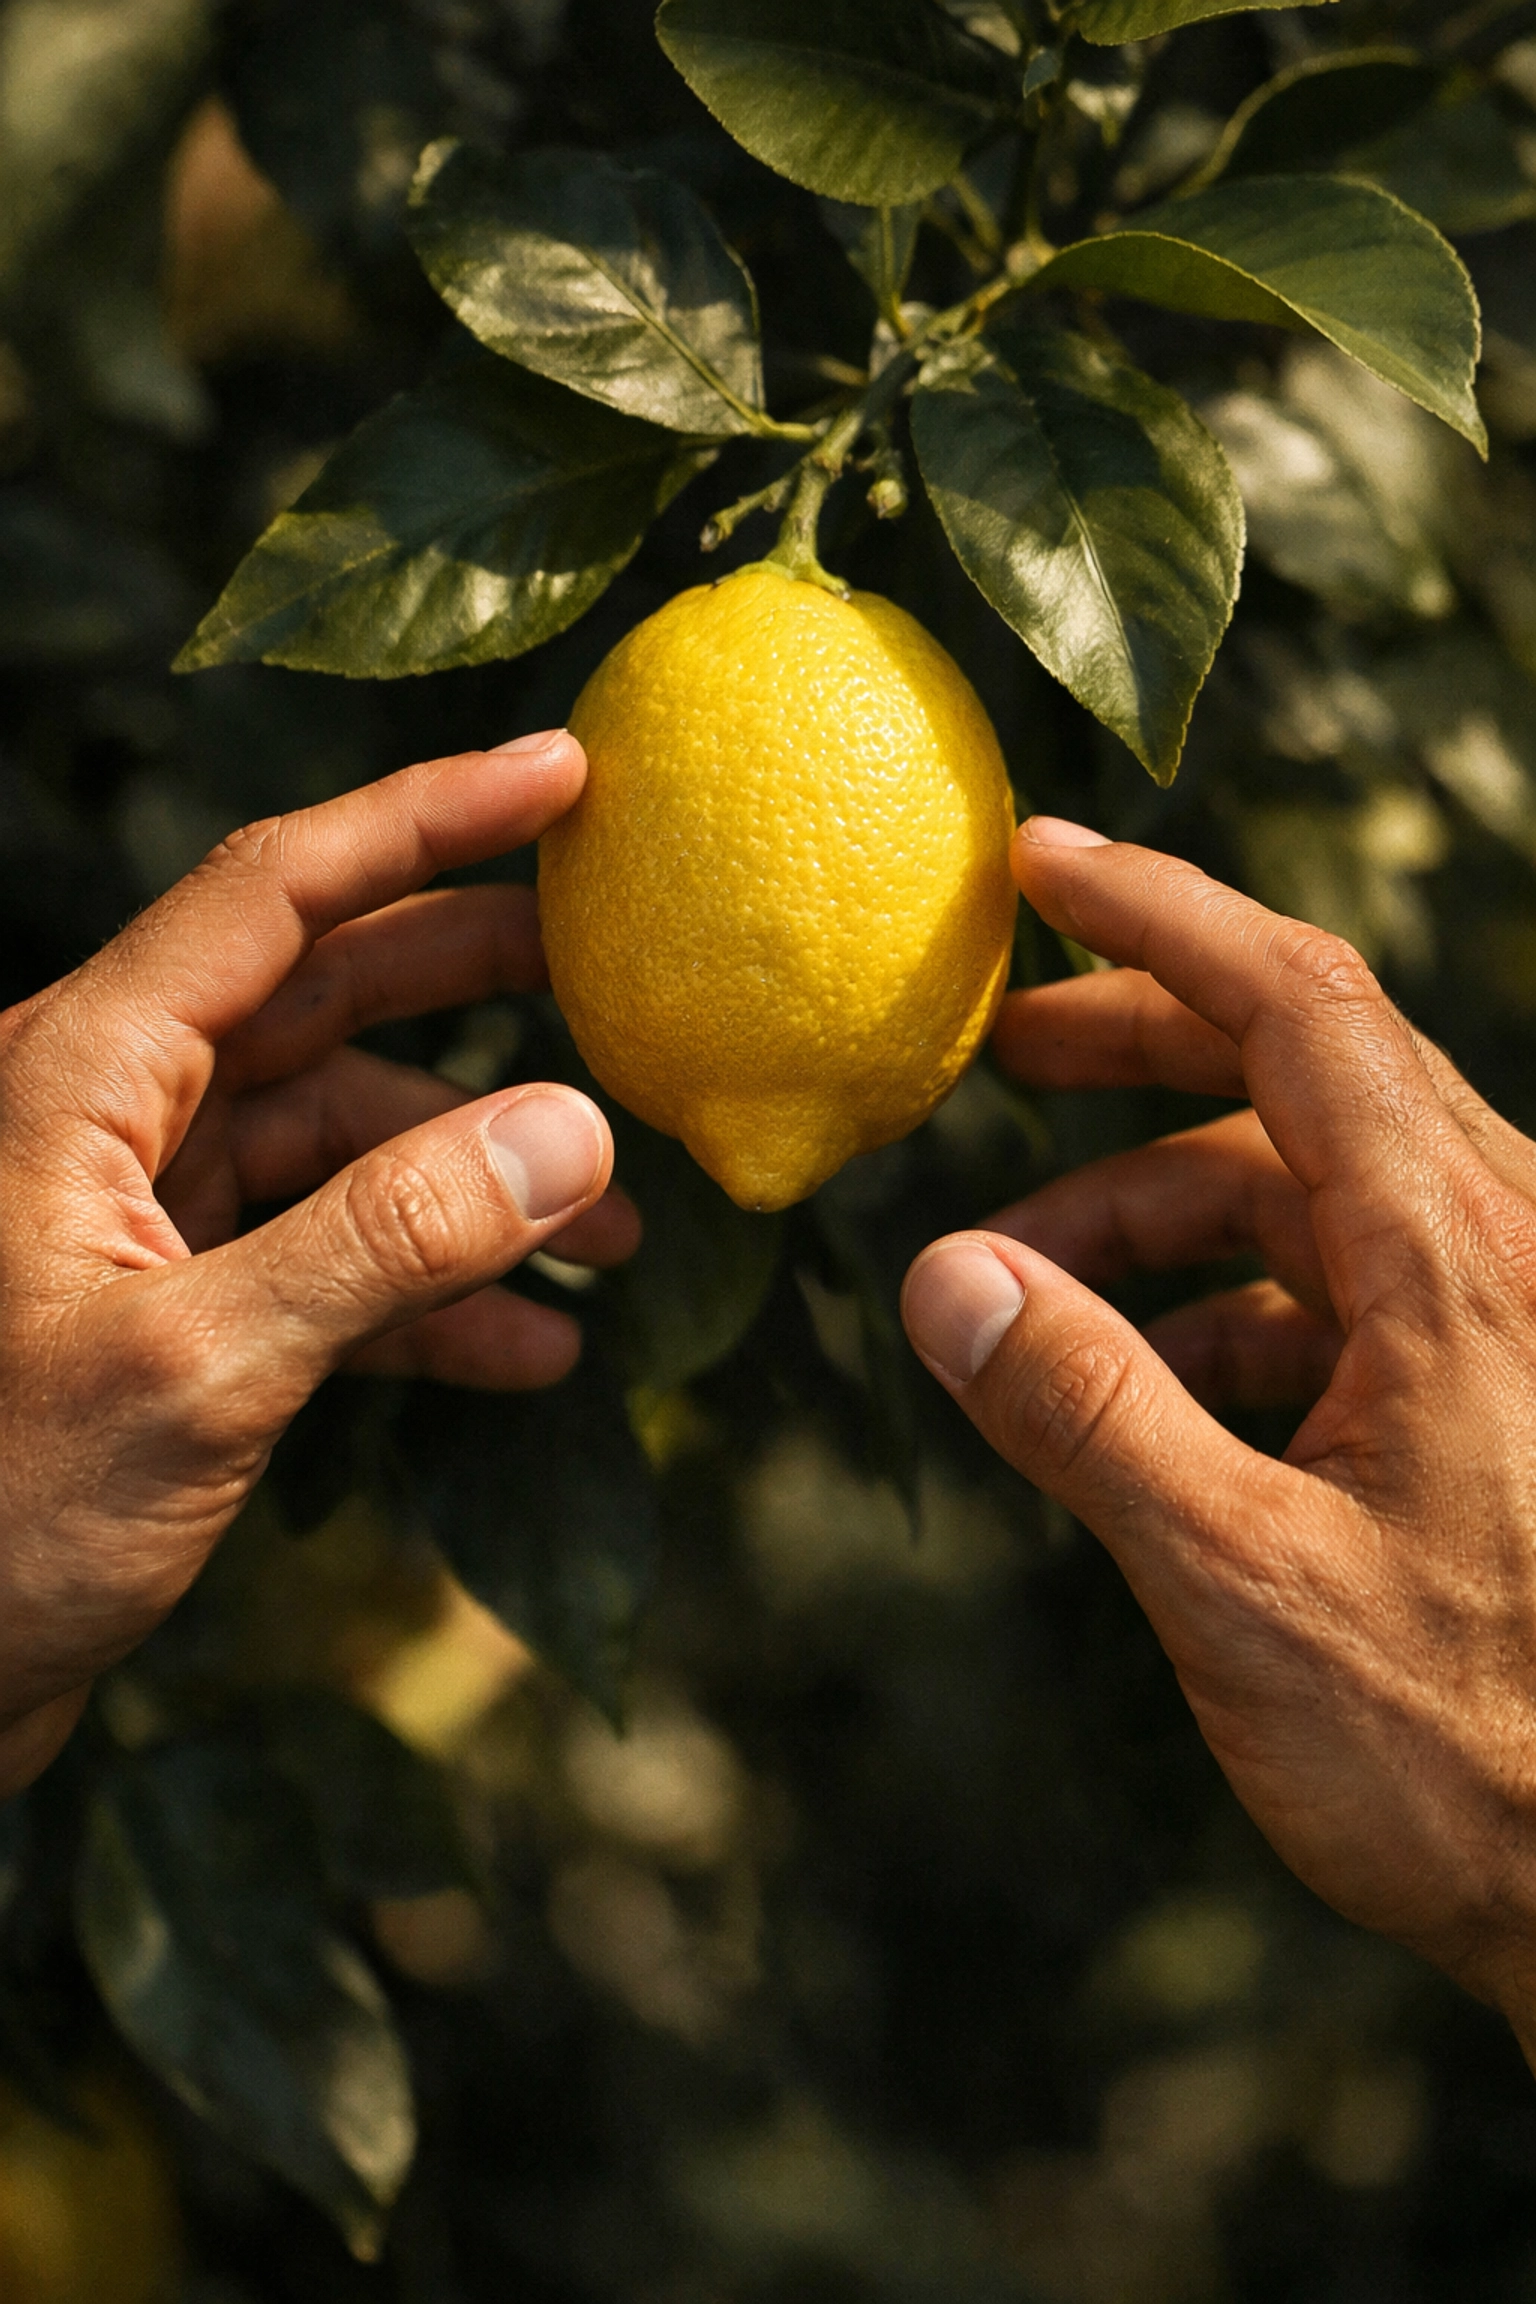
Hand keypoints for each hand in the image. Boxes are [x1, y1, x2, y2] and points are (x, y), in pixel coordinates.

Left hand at [0, 732, 635, 1793]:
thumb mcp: (196, 1371)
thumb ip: (384, 1243)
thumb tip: (573, 1133)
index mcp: (78, 1077)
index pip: (273, 892)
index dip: (424, 818)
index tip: (565, 777)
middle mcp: (108, 1121)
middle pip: (321, 995)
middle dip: (476, 983)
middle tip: (621, 968)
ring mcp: (140, 1220)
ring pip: (339, 1140)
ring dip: (477, 1178)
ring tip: (621, 1230)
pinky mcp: (168, 1315)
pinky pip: (326, 1265)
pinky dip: (430, 1298)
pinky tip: (535, 1350)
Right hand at [902, 818, 1535, 2060]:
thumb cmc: (1472, 1750)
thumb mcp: (1247, 1584)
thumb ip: (1090, 1416)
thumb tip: (943, 1280)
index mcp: (1453, 1260)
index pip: (1301, 1006)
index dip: (1161, 913)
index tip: (1036, 861)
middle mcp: (1494, 1251)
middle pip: (1305, 1062)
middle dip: (1139, 1036)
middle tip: (998, 1048)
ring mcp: (1493, 1315)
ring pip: (1305, 1182)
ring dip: (1153, 1206)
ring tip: (1019, 1285)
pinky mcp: (1480, 1385)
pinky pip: (1333, 1284)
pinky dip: (1217, 1301)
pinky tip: (1138, 1389)